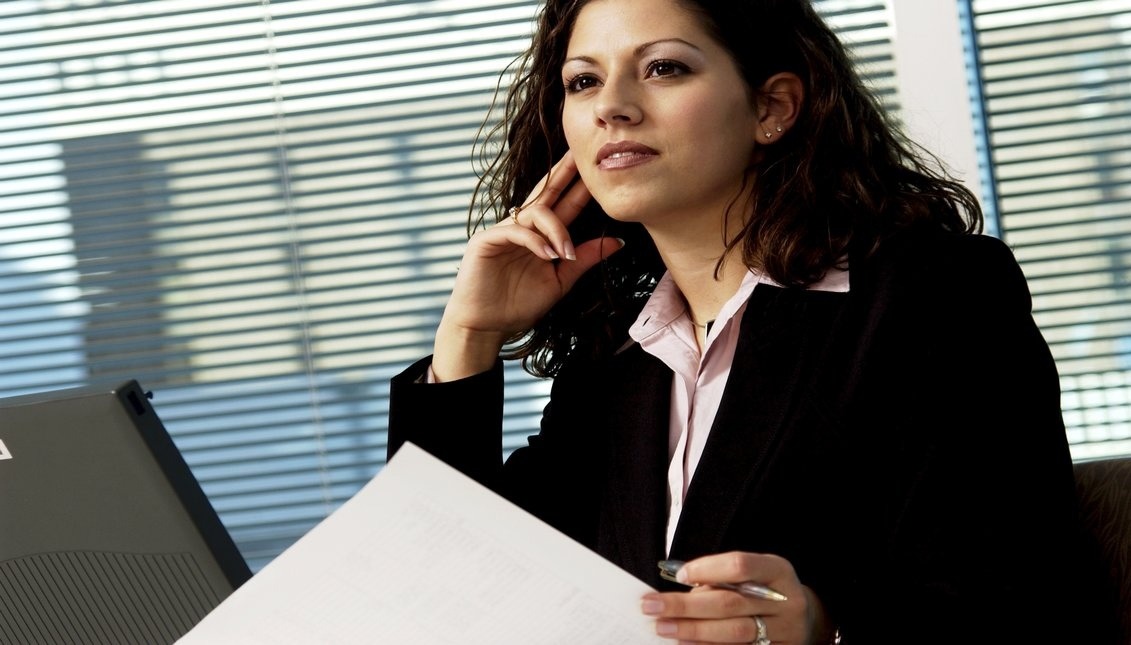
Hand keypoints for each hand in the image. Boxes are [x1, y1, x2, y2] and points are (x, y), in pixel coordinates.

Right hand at [431, 150, 622, 380]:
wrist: (486, 328)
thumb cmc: (518, 306)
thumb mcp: (560, 281)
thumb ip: (584, 259)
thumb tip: (618, 241)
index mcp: (540, 236)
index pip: (563, 205)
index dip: (579, 188)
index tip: (597, 170)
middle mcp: (522, 227)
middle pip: (545, 193)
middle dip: (564, 174)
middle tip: (581, 155)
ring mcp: (503, 231)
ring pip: (535, 213)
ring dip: (556, 230)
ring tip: (565, 254)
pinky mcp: (486, 240)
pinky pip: (515, 231)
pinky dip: (535, 242)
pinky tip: (548, 255)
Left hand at [642, 552, 830, 643]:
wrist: (803, 619)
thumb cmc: (764, 591)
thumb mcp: (752, 575)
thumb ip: (721, 578)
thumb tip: (675, 586)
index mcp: (777, 570)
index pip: (740, 565)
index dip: (707, 569)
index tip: (679, 576)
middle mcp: (785, 600)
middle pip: (730, 603)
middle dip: (686, 606)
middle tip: (652, 607)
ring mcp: (785, 631)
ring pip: (734, 632)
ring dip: (693, 631)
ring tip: (663, 628)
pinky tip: (686, 644)